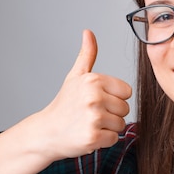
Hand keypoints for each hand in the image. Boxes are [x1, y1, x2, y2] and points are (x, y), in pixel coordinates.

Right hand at [0, 30, 131, 173]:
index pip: (126, 92)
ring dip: (108, 128)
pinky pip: (114, 138)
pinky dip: (104, 141)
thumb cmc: (64, 104)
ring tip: (89, 124)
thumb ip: (87, 55)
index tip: (97, 101)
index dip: (114, 98)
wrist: (46, 132)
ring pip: (121, 124)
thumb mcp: (75, 77)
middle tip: (91, 115)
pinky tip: (89, 135)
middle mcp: (94, 97)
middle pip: (125, 109)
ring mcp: (93, 117)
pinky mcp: (93, 136)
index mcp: (93, 80)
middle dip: (112, 115)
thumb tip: (88, 32)